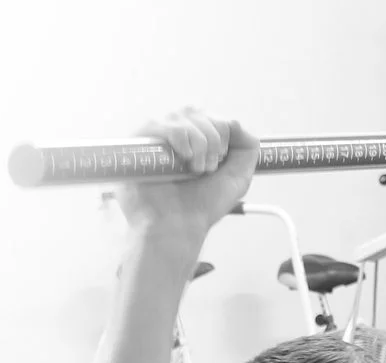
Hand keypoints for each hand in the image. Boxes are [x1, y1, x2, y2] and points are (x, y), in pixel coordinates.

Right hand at [115, 108, 259, 233]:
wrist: (178, 227)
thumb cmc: (202, 206)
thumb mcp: (238, 176)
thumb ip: (247, 146)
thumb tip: (235, 120)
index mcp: (194, 139)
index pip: (212, 117)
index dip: (222, 136)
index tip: (218, 164)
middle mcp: (174, 134)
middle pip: (199, 112)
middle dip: (213, 140)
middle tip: (207, 169)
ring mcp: (156, 138)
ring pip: (184, 116)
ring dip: (199, 143)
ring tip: (194, 170)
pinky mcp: (138, 144)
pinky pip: (162, 123)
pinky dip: (180, 137)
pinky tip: (184, 158)